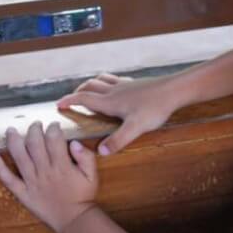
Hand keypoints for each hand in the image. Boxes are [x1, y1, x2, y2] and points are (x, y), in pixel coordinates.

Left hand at [0, 120, 97, 232]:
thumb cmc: (83, 196)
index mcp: (62, 166)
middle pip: (35, 144)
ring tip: (10, 130)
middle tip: (35, 125)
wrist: (74, 220)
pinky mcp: (23, 193)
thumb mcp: (92, 175)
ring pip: (19, 157)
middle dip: (34, 130)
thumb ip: (86, 157)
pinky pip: (8, 179)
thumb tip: (74, 142)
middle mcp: (45, 171)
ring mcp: (31, 182)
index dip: (53, 128)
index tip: (54, 125)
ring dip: (14, 141)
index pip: (54, 139)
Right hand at [57, 73, 180, 155]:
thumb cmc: (155, 108)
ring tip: (87, 91)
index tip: (58, 105)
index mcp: (110, 101)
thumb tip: (100, 152)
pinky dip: (107, 82)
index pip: (83, 98)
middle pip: (89, 87)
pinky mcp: (135, 83)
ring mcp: (124, 85)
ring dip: (90, 84)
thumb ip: (117, 140)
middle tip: (71, 100)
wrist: (174, 90)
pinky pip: (115, 79)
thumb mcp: (135, 128)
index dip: (69, 101)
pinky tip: (114, 88)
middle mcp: (114, 90)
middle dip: (77, 92)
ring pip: (101, 80)